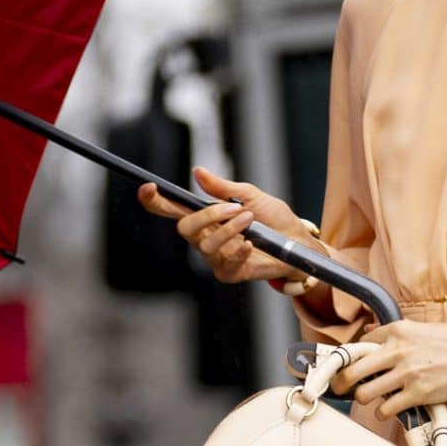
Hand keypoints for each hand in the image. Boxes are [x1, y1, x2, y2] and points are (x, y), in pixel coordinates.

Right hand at [136, 162, 312, 286]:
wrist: (298, 242)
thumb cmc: (274, 219)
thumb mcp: (251, 196)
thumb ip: (224, 188)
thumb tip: (198, 172)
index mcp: (206, 217)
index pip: (173, 209)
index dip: (156, 201)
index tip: (148, 188)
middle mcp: (205, 237)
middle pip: (184, 229)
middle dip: (209, 216)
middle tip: (236, 208)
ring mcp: (215, 257)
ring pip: (207, 245)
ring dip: (231, 230)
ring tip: (251, 222)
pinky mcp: (229, 273)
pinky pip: (223, 264)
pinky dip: (238, 251)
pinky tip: (251, 245)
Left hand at [337, 319, 446, 419]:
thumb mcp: (424, 328)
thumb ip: (396, 333)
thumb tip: (370, 334)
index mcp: (399, 330)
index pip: (358, 345)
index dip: (348, 360)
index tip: (345, 369)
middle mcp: (398, 350)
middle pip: (351, 370)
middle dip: (341, 383)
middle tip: (341, 390)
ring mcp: (407, 373)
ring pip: (364, 392)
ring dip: (364, 399)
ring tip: (372, 400)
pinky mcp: (419, 394)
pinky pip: (385, 408)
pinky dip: (383, 412)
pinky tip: (389, 410)